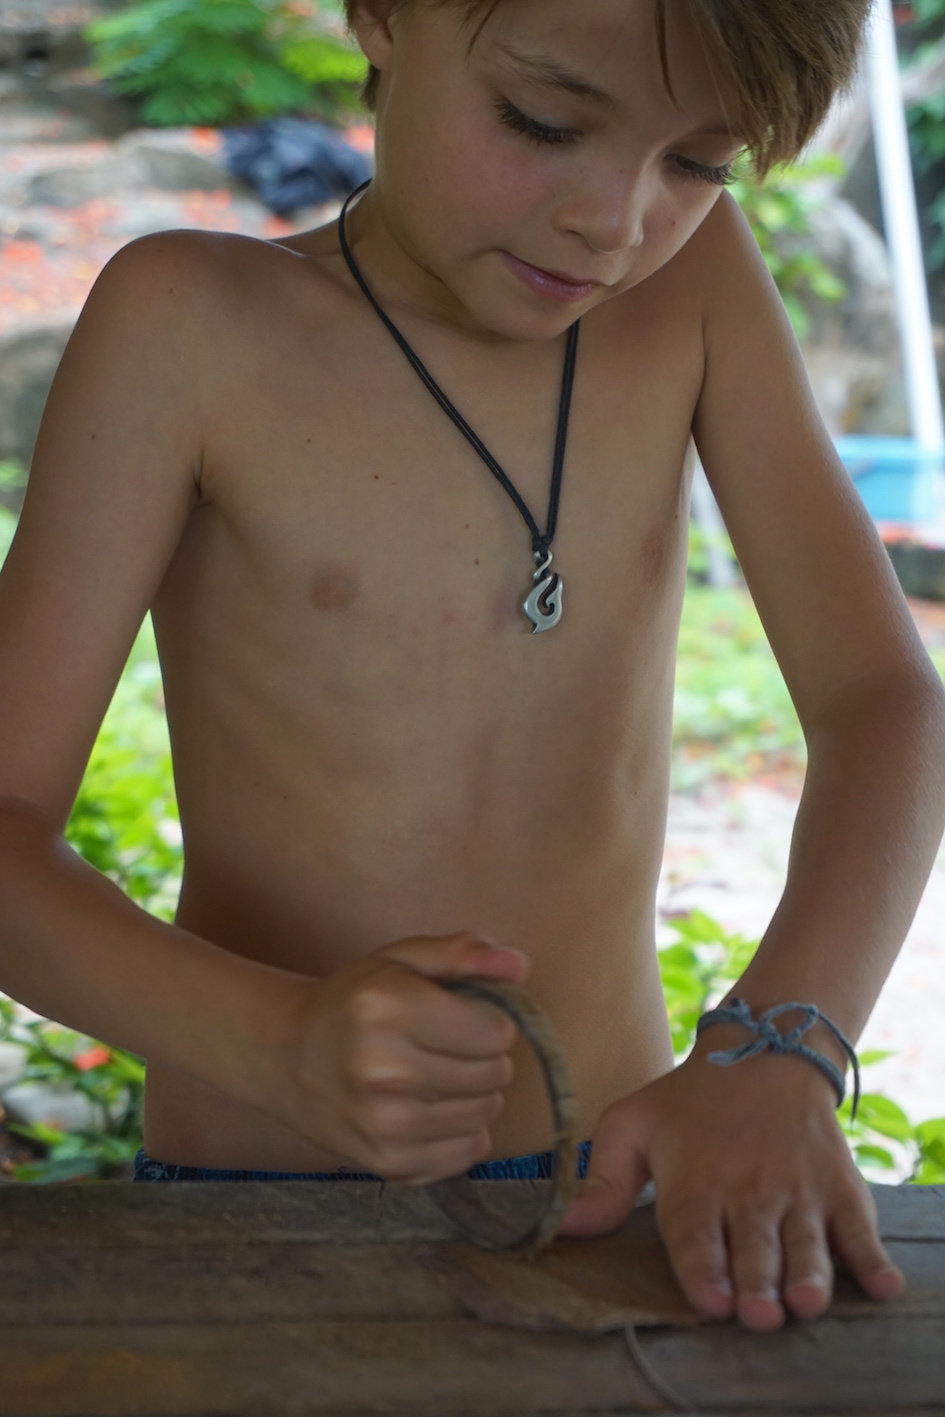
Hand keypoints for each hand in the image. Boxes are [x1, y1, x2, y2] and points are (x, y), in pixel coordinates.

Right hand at [273, 932, 527, 1182]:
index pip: (496, 1032)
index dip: (490, 1021)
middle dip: (483, 1057)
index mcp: (390, 1008)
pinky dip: (460, 1131)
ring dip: (473, 1094)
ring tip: (435, 1075)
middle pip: (494, 1074)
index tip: (464, 1017)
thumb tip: (520, 965)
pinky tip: (429, 1108)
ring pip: (485, 1115)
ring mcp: (384, 1123)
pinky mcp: (386, 1163)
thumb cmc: (351, 1002)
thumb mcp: (400, 960)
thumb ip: (462, 954)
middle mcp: (385, 1069)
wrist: (283, 1056)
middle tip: (446, 1046)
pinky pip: (466, 1152)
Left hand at [558, 1043, 904, 1330]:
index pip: (696, 1232)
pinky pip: (860, 1226)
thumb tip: (559, 1226)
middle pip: (752, 1246)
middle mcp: (748, 1188)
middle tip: (757, 1314)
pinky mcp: (840, 1187)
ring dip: (807, 1273)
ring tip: (804, 1302)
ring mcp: (798, 1189)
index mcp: (694, 1179)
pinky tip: (880, 1284)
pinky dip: (871, 1256)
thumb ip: (603, 1182)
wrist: (765, 1050)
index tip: (710, 1300)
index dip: (703, 1267)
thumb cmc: (690, 1101)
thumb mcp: (633, 1124)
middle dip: (755, 1283)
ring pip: (804, 1241)